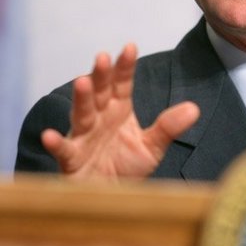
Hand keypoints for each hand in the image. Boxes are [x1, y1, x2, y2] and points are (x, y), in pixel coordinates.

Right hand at [41, 43, 199, 178]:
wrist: (111, 198)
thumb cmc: (128, 168)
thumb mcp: (152, 147)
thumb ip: (169, 127)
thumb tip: (194, 108)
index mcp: (119, 110)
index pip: (122, 84)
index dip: (125, 67)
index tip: (130, 47)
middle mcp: (100, 118)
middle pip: (100, 93)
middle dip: (101, 76)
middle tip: (103, 57)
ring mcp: (83, 137)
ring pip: (82, 114)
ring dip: (81, 99)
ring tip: (82, 82)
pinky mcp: (72, 159)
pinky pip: (64, 150)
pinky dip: (56, 143)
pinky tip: (50, 136)